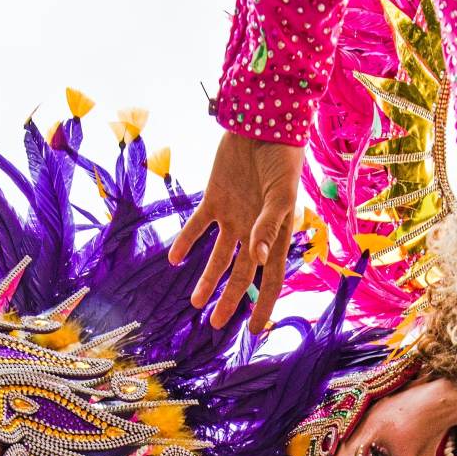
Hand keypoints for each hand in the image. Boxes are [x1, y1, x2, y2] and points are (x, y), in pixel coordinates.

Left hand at [167, 131, 304, 331]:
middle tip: (214, 323)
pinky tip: (174, 259)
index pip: (270, 280)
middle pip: (241, 275)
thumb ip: (269, 228)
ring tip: (194, 301)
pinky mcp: (213, 198)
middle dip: (230, 300)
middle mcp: (253, 231)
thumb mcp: (281, 195)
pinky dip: (186, 241)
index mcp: (275, 235)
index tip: (254, 332)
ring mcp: (232, 216)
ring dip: (207, 279)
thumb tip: (259, 261)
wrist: (263, 124)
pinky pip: (197, 226)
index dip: (263, 306)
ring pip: (218, 257)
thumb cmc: (282, 160)